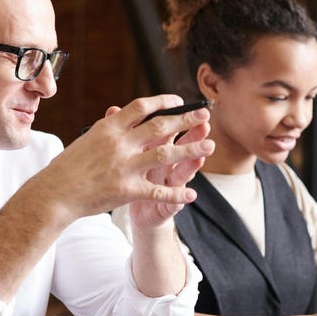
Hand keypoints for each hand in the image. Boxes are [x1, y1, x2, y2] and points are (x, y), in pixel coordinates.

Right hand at [43, 95, 214, 221]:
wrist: (54, 194)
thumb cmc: (66, 167)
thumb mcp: (86, 139)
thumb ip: (108, 127)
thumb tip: (118, 114)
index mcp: (109, 127)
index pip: (142, 107)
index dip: (164, 101)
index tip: (178, 101)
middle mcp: (119, 143)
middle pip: (161, 126)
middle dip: (186, 120)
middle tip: (204, 115)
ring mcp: (124, 166)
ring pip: (166, 155)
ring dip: (191, 150)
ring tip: (210, 146)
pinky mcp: (126, 190)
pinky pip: (158, 191)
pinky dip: (176, 194)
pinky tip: (191, 194)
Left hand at [124, 105, 213, 230]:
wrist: (134, 211)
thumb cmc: (128, 177)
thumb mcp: (126, 155)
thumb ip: (124, 134)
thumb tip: (112, 110)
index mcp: (154, 149)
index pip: (168, 130)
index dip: (174, 118)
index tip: (181, 104)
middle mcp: (165, 165)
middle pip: (180, 146)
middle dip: (192, 135)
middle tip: (203, 123)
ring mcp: (167, 184)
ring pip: (182, 171)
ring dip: (193, 162)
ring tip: (204, 153)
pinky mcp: (165, 204)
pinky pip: (173, 201)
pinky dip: (179, 198)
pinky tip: (189, 195)